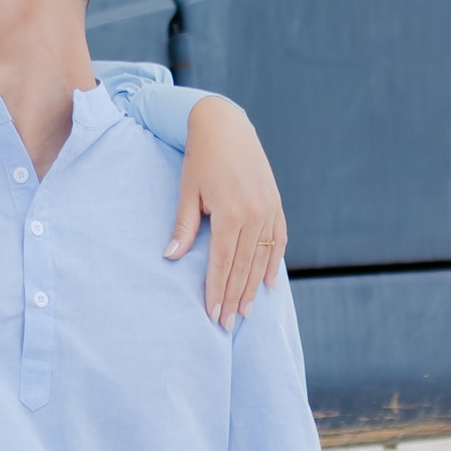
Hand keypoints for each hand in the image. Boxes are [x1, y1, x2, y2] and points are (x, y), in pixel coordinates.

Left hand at [167, 96, 288, 324]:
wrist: (225, 125)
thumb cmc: (201, 157)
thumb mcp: (188, 191)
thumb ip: (184, 226)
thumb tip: (172, 257)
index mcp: (230, 213)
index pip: (222, 263)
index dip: (217, 291)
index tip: (213, 315)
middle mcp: (254, 214)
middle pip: (243, 267)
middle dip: (234, 298)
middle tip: (228, 325)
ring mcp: (269, 209)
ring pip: (262, 258)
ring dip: (253, 288)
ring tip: (246, 312)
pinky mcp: (276, 204)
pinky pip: (279, 239)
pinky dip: (274, 263)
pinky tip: (268, 283)